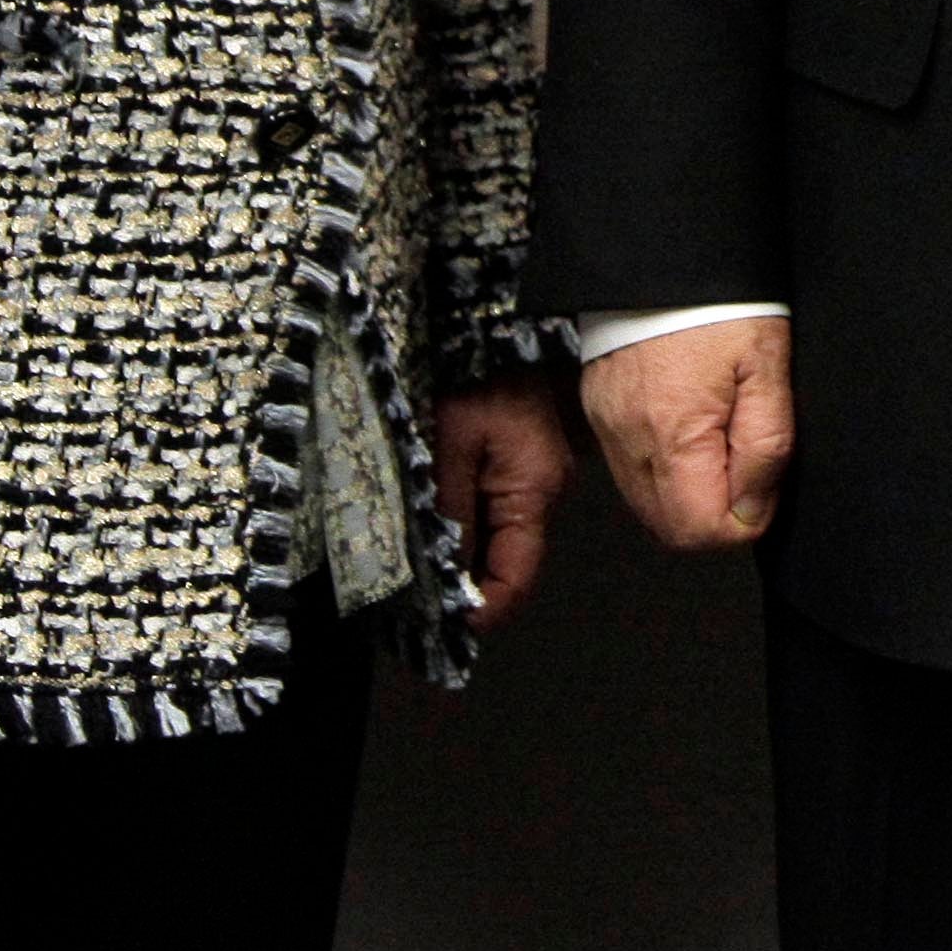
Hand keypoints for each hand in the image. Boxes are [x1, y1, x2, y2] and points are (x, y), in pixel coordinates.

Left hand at [434, 372, 579, 628]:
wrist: (494, 320)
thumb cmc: (475, 370)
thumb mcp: (449, 443)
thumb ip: (448, 513)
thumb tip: (444, 579)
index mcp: (531, 490)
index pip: (515, 579)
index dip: (479, 612)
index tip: (438, 630)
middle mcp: (542, 488)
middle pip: (506, 562)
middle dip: (462, 587)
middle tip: (409, 607)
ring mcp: (534, 472)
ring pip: (496, 536)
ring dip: (459, 556)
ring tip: (410, 571)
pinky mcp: (520, 457)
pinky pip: (493, 508)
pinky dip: (463, 526)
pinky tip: (429, 528)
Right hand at [581, 316, 795, 552]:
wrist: (665, 249)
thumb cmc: (720, 302)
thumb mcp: (768, 368)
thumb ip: (766, 446)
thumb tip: (753, 509)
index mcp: (673, 434)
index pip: (699, 531)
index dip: (743, 521)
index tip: (765, 486)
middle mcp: (629, 440)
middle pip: (669, 527)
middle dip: (715, 513)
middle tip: (747, 464)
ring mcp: (608, 427)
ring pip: (647, 502)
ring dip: (688, 493)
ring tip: (721, 439)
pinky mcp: (599, 410)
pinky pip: (630, 467)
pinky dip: (663, 466)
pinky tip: (691, 428)